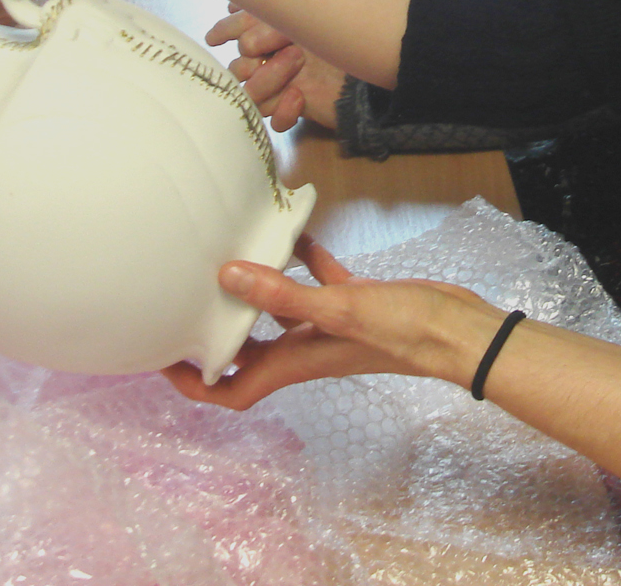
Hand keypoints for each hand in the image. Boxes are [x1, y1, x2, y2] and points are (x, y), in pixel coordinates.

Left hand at [161, 234, 502, 409]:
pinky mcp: (353, 300)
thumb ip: (283, 295)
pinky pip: (318, 280)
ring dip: (257, 288)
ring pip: (279, 312)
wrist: (456, 327)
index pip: (233, 389)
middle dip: (217, 330)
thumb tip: (228, 277)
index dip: (196, 384)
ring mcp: (330, 324)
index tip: (163, 362)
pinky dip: (302, 259)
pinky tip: (295, 230)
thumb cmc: (401, 330)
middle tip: (187, 297)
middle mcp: (307, 348)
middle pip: (248, 350)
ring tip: (233, 254)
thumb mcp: (338, 309)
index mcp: (296, 362)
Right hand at [207, 7, 345, 131]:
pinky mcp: (293, 108)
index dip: (226, 31)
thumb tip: (244, 45)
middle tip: (291, 49)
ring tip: (299, 65)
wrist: (373, 61)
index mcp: (267, 29)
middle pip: (237, 67)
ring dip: (268, 80)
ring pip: (249, 94)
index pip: (231, 31)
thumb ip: (266, 24)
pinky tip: (299, 98)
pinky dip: (283, 111)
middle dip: (256, 57)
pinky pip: (272, 119)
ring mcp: (280, 85)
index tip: (224, 35)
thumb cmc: (337, 31)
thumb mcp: (301, 17)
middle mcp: (269, 58)